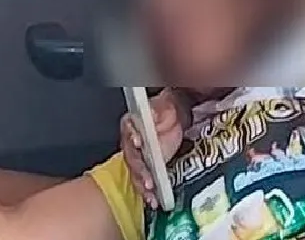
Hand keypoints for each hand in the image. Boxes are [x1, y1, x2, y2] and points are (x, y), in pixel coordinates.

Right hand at [120, 89, 185, 208]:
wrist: (175, 119)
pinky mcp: (144, 168)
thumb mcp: (166, 105)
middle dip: (140, 169)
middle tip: (148, 179)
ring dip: (142, 184)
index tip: (138, 142)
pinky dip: (147, 192)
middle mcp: (130, 141)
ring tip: (151, 193)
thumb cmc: (168, 112)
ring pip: (135, 172)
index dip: (133, 136)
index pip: (129, 129)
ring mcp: (136, 156)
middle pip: (132, 156)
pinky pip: (143, 181)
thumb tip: (152, 111)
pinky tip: (153, 199)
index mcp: (132, 123)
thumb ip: (158, 109)